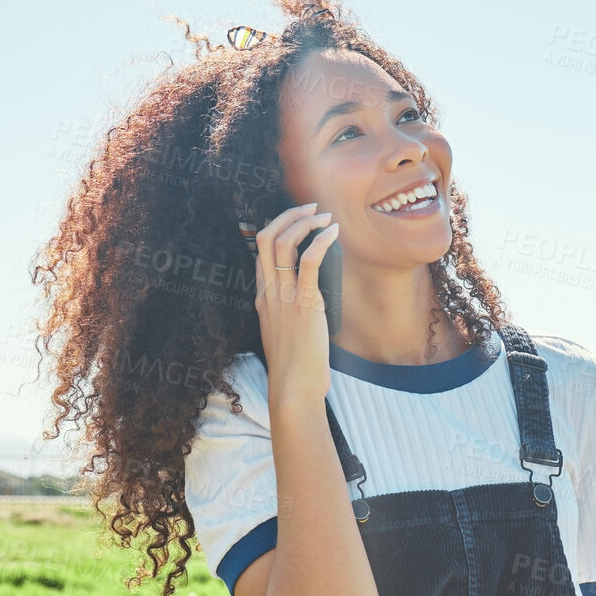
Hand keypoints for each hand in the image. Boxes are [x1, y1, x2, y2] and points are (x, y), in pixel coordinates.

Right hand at [244, 202, 337, 408]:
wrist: (293, 386)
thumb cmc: (296, 366)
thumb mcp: (288, 333)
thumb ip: (293, 312)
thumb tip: (314, 299)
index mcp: (263, 298)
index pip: (262, 251)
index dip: (279, 228)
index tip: (300, 220)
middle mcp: (269, 292)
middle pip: (267, 237)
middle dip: (289, 215)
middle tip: (311, 208)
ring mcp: (283, 296)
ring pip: (284, 242)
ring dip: (305, 222)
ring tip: (324, 216)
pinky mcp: (303, 303)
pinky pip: (308, 261)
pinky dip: (320, 241)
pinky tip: (333, 233)